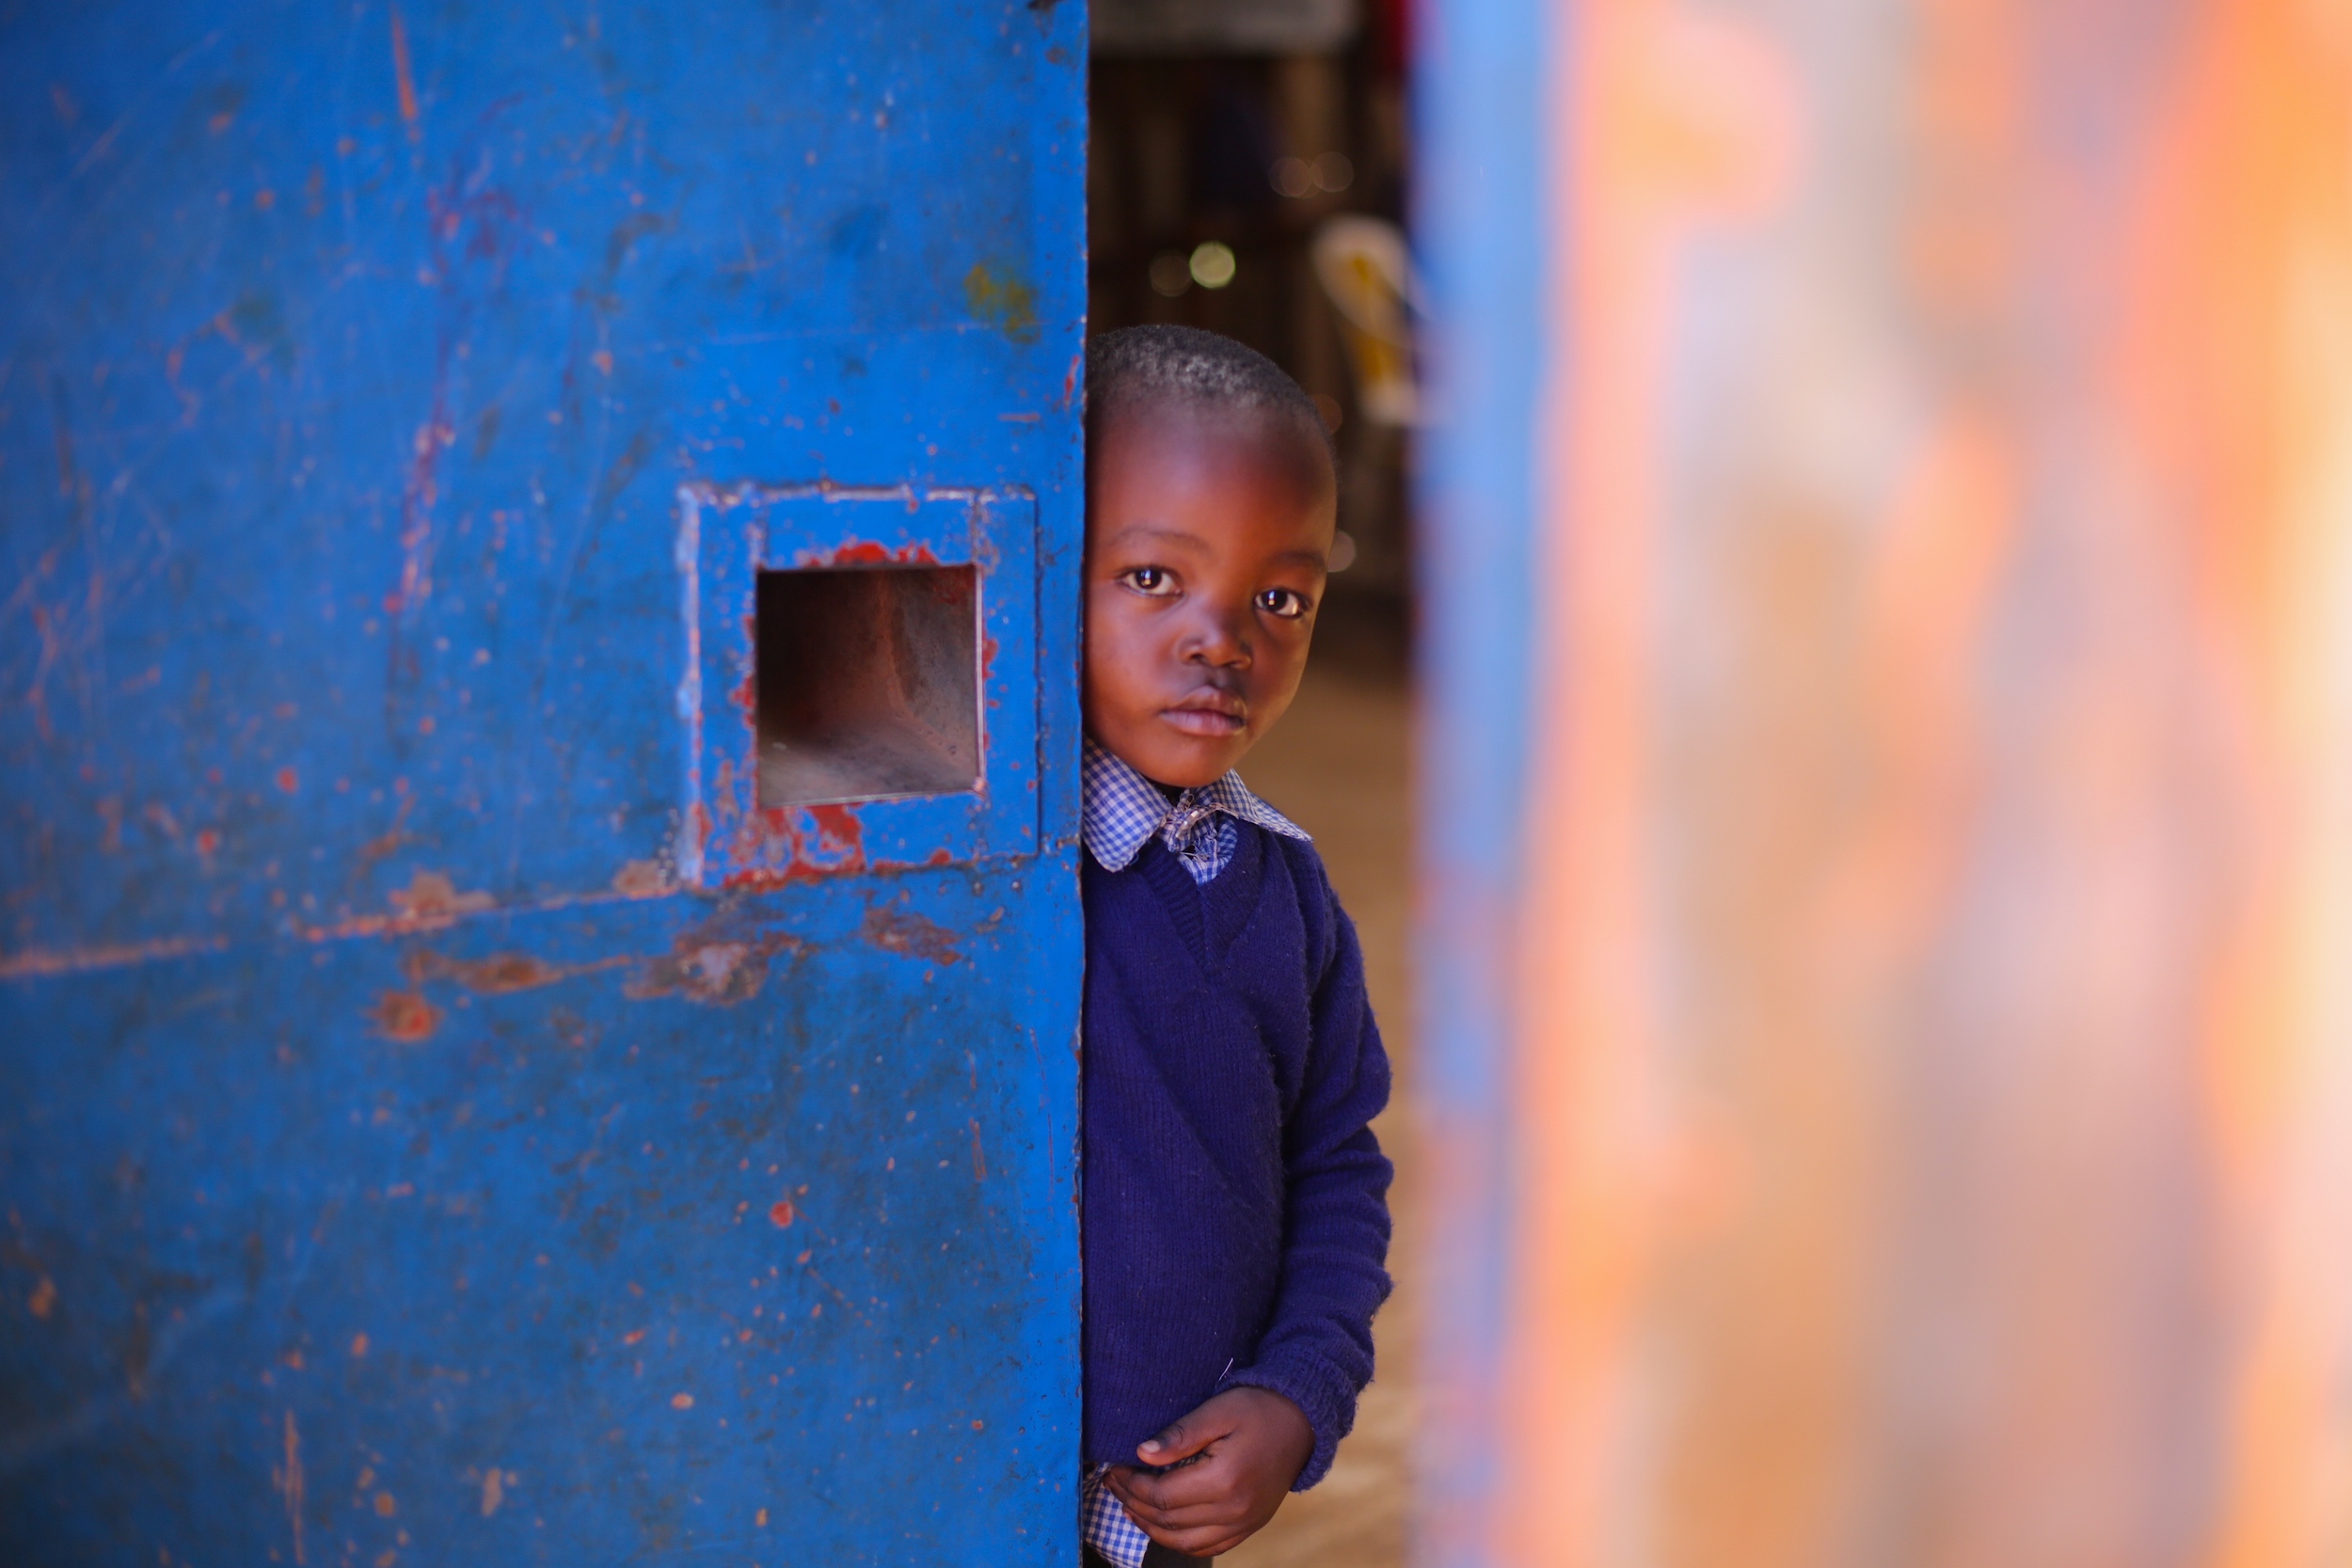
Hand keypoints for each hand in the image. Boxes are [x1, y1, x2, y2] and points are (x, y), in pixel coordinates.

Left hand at [1102, 1386, 1314, 1558]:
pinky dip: (1180, 1542)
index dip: (1132, 1486)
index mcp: (1224, 1480)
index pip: (1162, 1495)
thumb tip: (1141, 1453)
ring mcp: (1244, 1523)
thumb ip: (1180, 1434)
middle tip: (1114, 1484)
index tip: (1116, 1470)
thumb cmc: (1258, 1409)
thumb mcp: (1218, 1410)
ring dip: (1151, 1528)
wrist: (1302, 1422)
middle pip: (1168, 1520)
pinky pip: (1208, 1547)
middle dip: (1134, 1503)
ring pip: (1184, 1542)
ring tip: (1130, 1506)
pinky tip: (1162, 1525)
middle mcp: (1235, 1509)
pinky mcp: (1250, 1526)